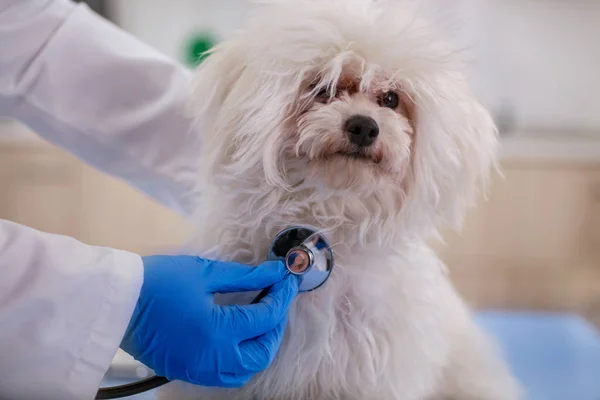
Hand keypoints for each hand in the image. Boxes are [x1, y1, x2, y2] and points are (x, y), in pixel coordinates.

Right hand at [120, 256, 297, 387]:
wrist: (116, 303)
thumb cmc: (158, 282)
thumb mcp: (205, 273)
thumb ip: (245, 277)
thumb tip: (274, 273)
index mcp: (218, 331)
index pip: (265, 317)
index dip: (282, 296)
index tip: (287, 279)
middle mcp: (213, 357)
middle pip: (263, 352)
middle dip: (276, 327)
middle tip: (277, 300)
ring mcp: (200, 369)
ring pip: (246, 370)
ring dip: (261, 347)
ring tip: (261, 320)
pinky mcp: (188, 371)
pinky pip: (226, 375)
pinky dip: (241, 359)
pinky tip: (240, 337)